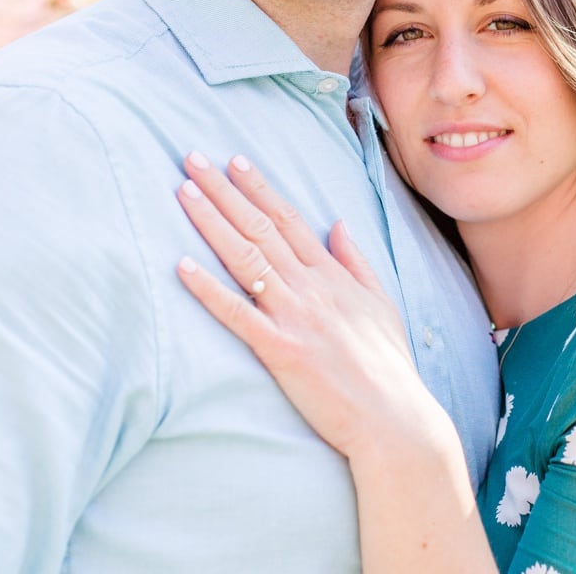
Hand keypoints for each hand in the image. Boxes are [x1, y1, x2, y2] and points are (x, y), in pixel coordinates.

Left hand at [174, 152, 441, 461]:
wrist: (394, 417)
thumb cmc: (388, 366)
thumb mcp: (381, 302)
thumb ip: (356, 261)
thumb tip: (338, 223)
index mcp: (333, 275)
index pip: (289, 219)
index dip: (258, 187)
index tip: (233, 160)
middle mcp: (311, 287)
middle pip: (260, 227)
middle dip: (224, 190)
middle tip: (192, 158)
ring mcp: (295, 316)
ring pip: (245, 257)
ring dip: (212, 221)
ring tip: (184, 191)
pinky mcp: (280, 350)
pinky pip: (237, 313)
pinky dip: (208, 288)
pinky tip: (181, 265)